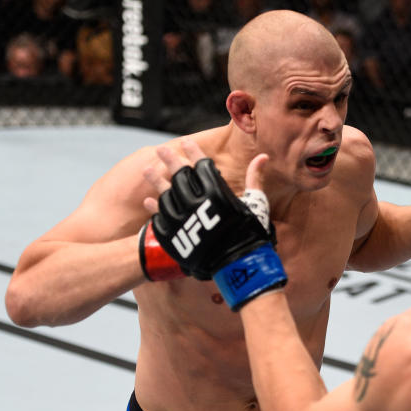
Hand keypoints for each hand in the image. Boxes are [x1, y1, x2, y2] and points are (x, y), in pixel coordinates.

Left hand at [141, 142, 286, 308]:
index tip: (186, 143)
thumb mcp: (256, 204)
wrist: (240, 267)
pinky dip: (154, 208)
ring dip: (156, 180)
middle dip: (170, 160)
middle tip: (162, 150)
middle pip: (178, 175)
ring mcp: (182, 220)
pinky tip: (150, 200)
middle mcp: (197, 203)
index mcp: (217, 193)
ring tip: (148, 170)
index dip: (193, 152)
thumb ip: (254, 178)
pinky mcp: (174, 236)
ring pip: (164, 194)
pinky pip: (159, 218)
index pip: (200, 165)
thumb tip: (262, 156)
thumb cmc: (251, 234)